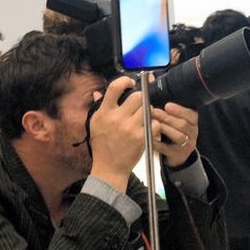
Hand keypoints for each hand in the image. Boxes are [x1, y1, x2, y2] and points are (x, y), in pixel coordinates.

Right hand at [88, 76, 143, 190]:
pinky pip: (154, 123)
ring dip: (148, 111)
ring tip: (144, 117)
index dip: (125, 81)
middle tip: (139, 105)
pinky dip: (154, 125)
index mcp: (104, 113)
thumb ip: (97, 107)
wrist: (109, 168)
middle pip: (137, 96)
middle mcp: (117, 118)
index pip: (115, 88)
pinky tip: (148, 129)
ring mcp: (130, 128)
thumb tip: (97, 93)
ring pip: (147, 108)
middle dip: (140, 99)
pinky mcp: (141, 137)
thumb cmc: (102, 146)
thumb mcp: (95, 124)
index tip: (130, 83)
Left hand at [151, 102, 197, 167]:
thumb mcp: (174, 118)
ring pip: (179, 136)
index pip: (191, 114)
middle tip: (155, 113)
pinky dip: (159, 144)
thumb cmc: (172, 131)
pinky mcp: (178, 155)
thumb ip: (168, 108)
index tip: (167, 106)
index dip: (179, 110)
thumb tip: (156, 93)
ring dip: (165, 129)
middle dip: (168, 118)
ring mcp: (186, 145)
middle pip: (184, 125)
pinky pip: (169, 150)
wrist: (174, 154)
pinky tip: (151, 138)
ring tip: (154, 124)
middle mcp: (192, 133)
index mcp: (192, 122)